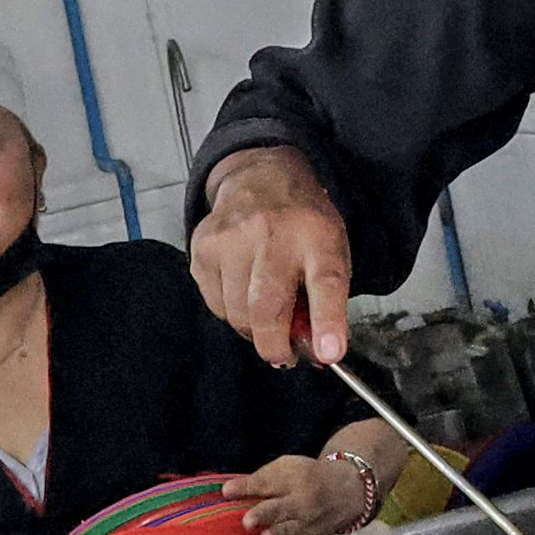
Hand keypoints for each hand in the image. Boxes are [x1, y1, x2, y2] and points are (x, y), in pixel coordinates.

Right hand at [191, 145, 352, 365]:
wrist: (261, 178)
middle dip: (275, 346)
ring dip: (253, 329)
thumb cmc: (303, 226)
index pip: (326, 281)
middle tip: (284, 356)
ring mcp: (233, 238)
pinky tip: (243, 290)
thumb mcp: (330, 253)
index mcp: (317, 237)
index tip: (329, 352)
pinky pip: (216, 304)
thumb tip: (316, 353)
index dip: (327, 321)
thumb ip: (325, 302)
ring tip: (266, 315)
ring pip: (237, 313)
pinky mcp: (203, 246)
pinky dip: (231, 311)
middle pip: (268, 307)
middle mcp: (274, 234)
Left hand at [225, 452, 370, 534]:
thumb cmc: (306, 478)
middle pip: (281, 508)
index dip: (248, 487)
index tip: (226, 492)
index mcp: (293, 479)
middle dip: (265, 514)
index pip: (268, 482)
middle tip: (247, 521)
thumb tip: (225, 492)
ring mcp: (307, 525)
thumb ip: (257, 481)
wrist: (346, 491)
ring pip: (291, 531)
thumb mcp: (285, 469)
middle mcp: (302, 503)